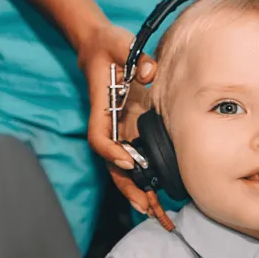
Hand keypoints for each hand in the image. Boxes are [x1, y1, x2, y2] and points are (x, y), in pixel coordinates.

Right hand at [79, 21, 157, 214]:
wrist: (104, 47)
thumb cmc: (110, 46)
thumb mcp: (121, 44)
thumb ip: (136, 57)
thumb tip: (149, 71)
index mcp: (101, 110)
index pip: (100, 139)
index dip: (112, 152)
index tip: (128, 161)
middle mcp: (109, 126)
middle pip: (112, 165)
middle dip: (128, 187)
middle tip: (146, 207)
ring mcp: (119, 132)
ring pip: (124, 170)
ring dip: (138, 192)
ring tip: (155, 213)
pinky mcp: (131, 132)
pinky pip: (137, 161)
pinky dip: (145, 181)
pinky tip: (158, 198)